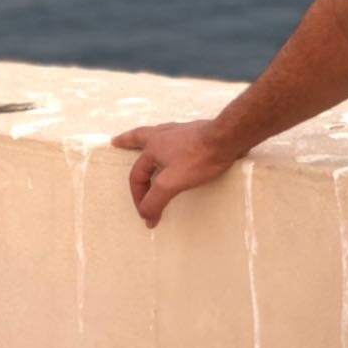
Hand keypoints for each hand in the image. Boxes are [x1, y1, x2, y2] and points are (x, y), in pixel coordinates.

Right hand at [110, 119, 239, 228]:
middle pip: (140, 136)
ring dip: (149, 140)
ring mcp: (182, 131)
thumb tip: (146, 216)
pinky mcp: (198, 133)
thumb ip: (155, 200)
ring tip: (146, 143)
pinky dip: (171, 142)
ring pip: (159, 134)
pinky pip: (178, 137)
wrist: (230, 137)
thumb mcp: (172, 183)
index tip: (148, 215)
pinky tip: (178, 147)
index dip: (139, 197)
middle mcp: (165, 135)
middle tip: (117, 141)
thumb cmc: (200, 157)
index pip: (137, 175)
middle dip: (128, 140)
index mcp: (154, 145)